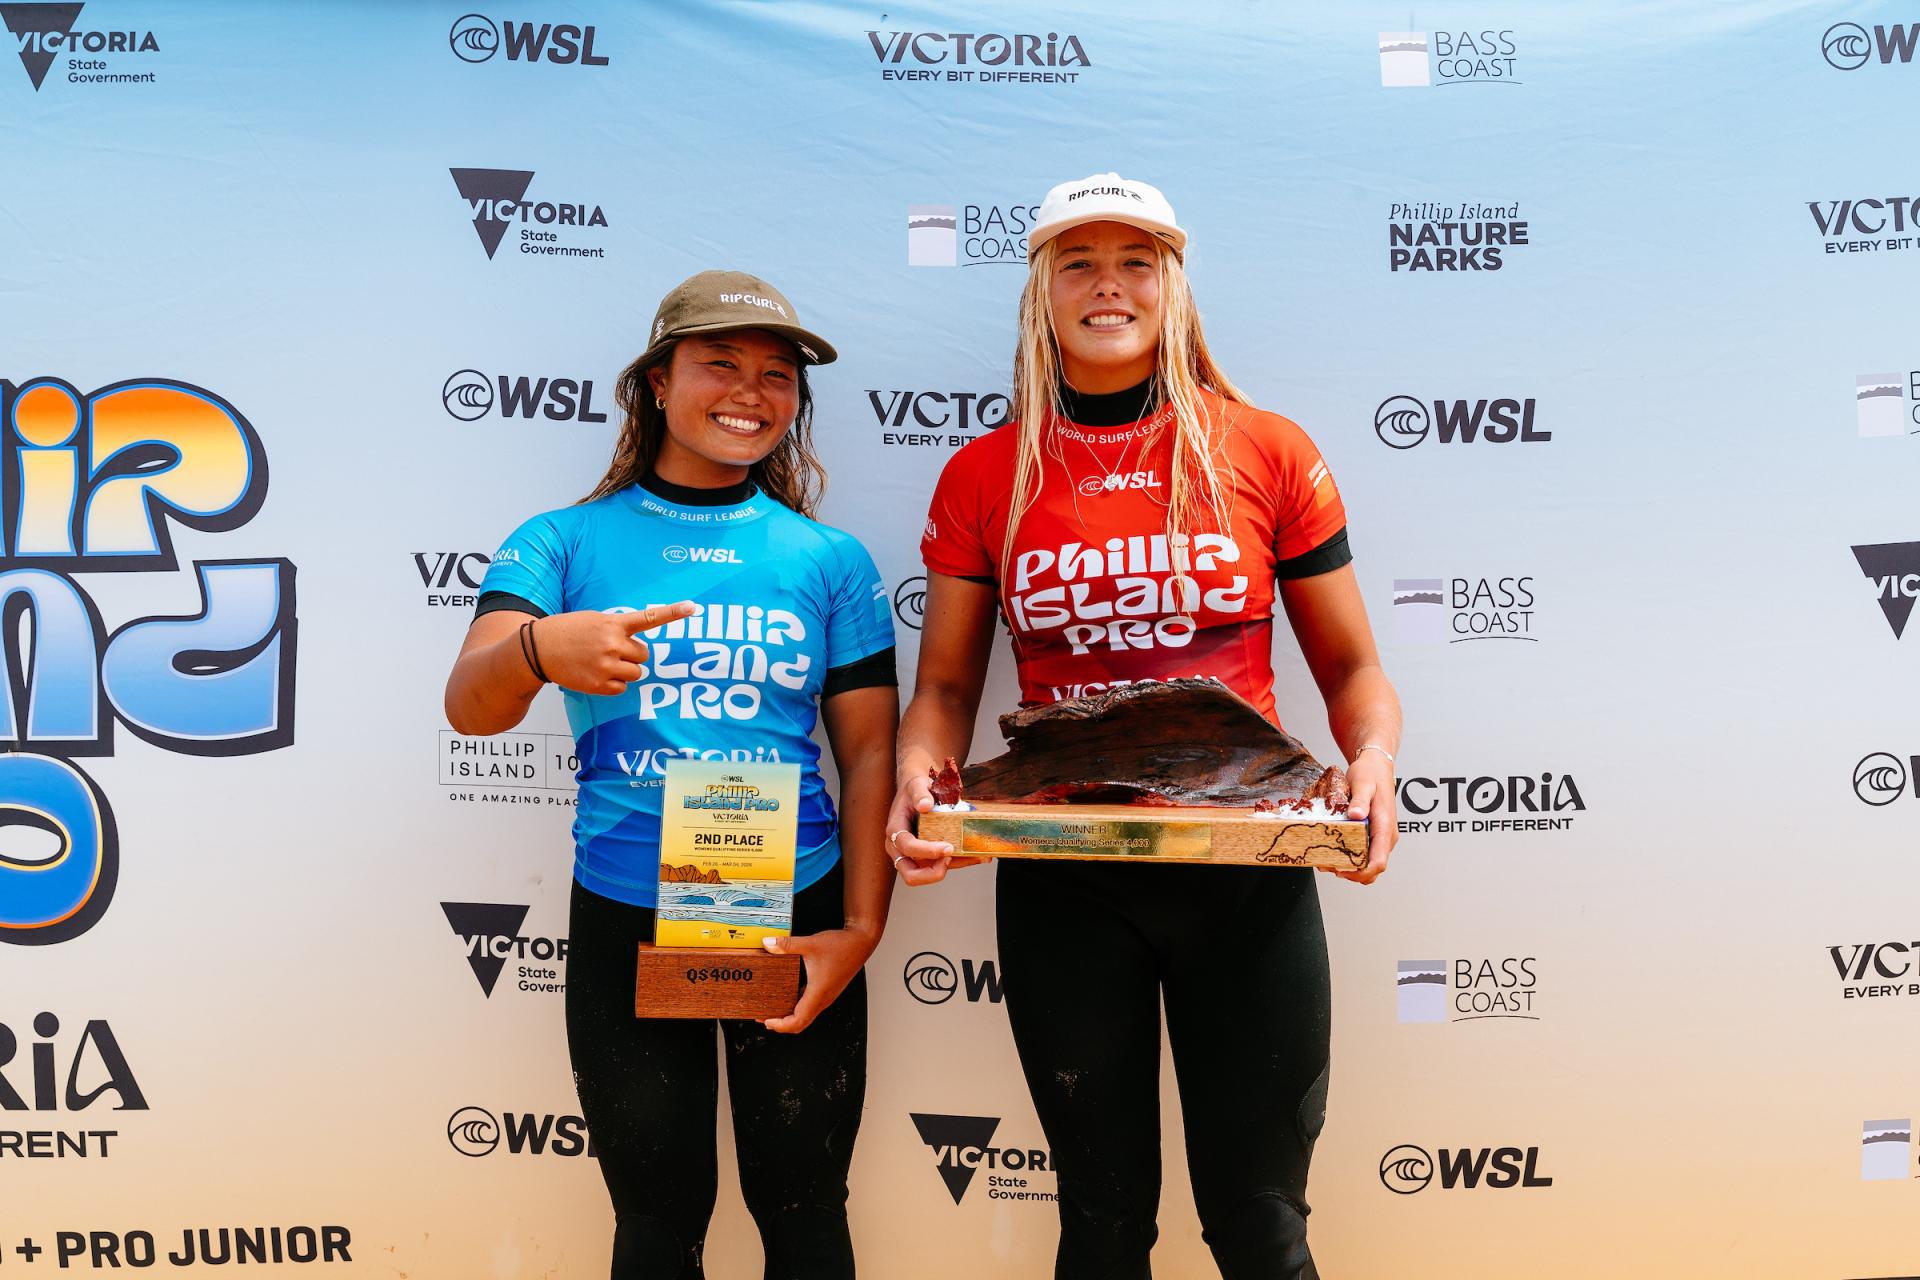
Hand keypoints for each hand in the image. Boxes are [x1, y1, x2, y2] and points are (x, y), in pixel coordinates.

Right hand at [532, 602, 697, 695]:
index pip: (648, 617)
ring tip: (602, 662)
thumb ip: (616, 628)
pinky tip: (596, 674)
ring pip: (636, 672)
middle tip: (611, 651)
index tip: (692, 607)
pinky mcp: (599, 684)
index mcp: (612, 624)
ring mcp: (606, 665)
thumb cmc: (566, 632)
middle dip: (633, 654)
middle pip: (645, 654)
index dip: (672, 612)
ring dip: (625, 670)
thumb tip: (635, 642)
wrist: (538, 650)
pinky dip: (614, 684)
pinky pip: (622, 687)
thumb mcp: (593, 620)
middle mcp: (613, 644)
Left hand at [761, 925, 878, 1032]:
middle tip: (764, 1018)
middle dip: (782, 1025)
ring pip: (806, 1016)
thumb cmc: (842, 945)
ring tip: (773, 1010)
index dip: (781, 1025)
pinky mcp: (827, 990)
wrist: (861, 941)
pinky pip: (810, 1006)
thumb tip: (768, 943)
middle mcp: (823, 998)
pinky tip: (787, 997)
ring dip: (789, 1017)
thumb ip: (787, 944)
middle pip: (801, 1023)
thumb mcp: (810, 943)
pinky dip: (797, 1008)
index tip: (767, 1020)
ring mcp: (826, 996)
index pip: (798, 1021)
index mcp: (818, 993)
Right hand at [884, 771, 988, 886]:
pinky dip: (961, 862)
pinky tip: (979, 855)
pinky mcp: (929, 857)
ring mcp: (915, 855)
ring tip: (978, 856)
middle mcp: (901, 848)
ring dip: (955, 867)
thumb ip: (920, 794)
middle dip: (933, 873)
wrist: (918, 792)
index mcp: (895, 831)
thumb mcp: (916, 785)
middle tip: (951, 858)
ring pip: (931, 874)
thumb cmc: (914, 790)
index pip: (907, 848)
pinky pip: (943, 866)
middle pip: (911, 875)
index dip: (927, 851)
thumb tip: (925, 805)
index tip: (947, 847)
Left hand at [1335, 749, 1397, 883]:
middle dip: (1350, 873)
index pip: (1378, 863)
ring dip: (1350, 868)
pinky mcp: (1374, 835)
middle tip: (1326, 864)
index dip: (1360, 873)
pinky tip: (1334, 851)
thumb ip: (1360, 800)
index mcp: (1385, 828)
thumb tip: (1356, 815)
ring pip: (1369, 864)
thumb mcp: (1363, 784)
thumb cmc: (1371, 774)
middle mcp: (1386, 837)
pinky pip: (1365, 854)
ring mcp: (1381, 837)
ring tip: (1326, 860)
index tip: (1340, 870)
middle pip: (1373, 869)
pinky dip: (1351, 858)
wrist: (1376, 767)